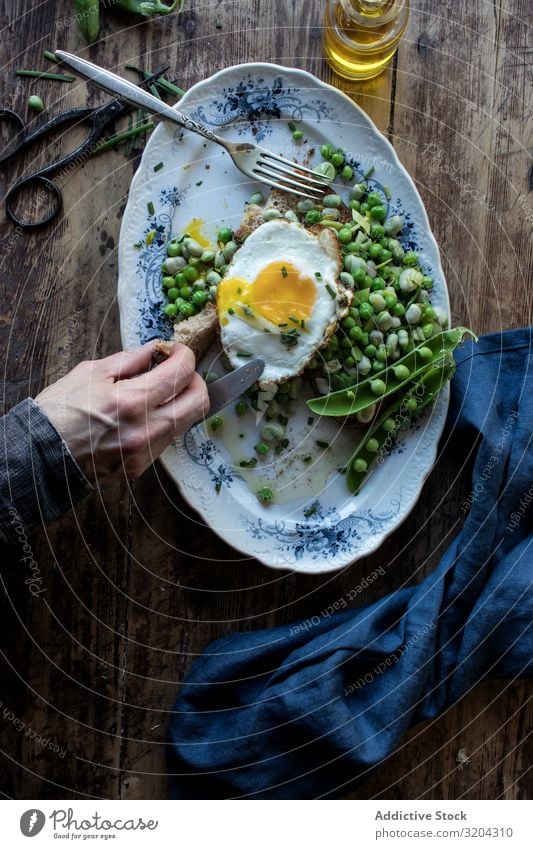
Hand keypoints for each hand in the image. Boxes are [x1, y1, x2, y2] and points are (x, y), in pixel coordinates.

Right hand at [35, 342, 208, 482]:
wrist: (41, 455)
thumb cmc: (60, 411)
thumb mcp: (90, 373)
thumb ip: (130, 359)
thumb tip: (155, 349)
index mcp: (131, 401)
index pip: (182, 374)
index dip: (186, 356)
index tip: (177, 351)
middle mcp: (146, 429)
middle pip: (199, 401)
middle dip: (194, 379)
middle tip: (177, 371)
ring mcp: (146, 451)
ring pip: (187, 421)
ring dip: (180, 401)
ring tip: (158, 392)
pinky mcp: (142, 466)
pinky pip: (167, 439)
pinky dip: (164, 421)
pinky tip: (144, 414)